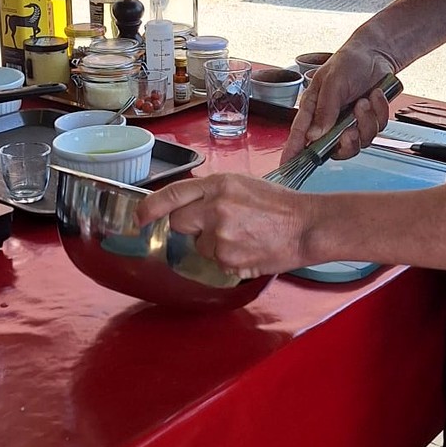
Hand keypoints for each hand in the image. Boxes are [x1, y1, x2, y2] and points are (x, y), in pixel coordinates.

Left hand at [134, 173, 312, 277]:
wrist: (306, 226)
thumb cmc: (279, 204)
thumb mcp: (242, 184)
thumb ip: (211, 192)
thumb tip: (186, 205)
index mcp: (218, 185)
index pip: (172, 194)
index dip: (149, 207)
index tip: (139, 217)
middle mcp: (215, 208)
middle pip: (178, 223)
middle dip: (189, 226)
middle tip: (213, 225)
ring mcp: (221, 235)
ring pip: (198, 245)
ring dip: (213, 244)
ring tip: (243, 236)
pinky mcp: (228, 259)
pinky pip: (215, 261)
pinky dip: (228, 258)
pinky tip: (249, 247)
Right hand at [283, 43, 398, 162]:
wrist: (375, 53)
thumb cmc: (347, 62)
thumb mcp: (332, 82)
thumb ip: (324, 109)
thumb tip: (314, 136)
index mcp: (313, 110)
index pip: (299, 136)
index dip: (292, 153)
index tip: (287, 166)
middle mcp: (330, 121)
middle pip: (333, 150)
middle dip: (346, 144)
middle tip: (350, 131)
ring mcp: (350, 123)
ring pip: (358, 142)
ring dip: (365, 122)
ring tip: (364, 101)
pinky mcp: (368, 122)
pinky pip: (376, 130)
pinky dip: (378, 112)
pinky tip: (375, 95)